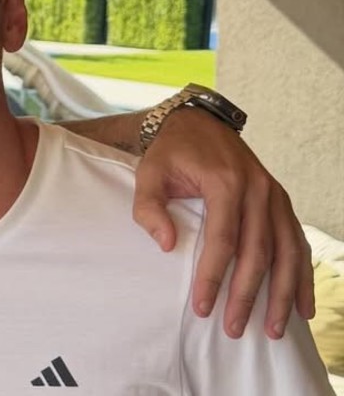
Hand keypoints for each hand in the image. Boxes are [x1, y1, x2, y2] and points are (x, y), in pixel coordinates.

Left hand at [132, 108, 313, 339]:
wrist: (199, 123)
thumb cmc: (170, 153)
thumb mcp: (148, 173)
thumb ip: (149, 208)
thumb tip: (166, 246)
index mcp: (225, 182)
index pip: (223, 239)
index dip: (214, 276)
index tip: (203, 307)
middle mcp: (258, 190)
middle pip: (258, 252)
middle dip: (247, 295)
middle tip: (233, 328)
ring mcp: (274, 196)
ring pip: (287, 252)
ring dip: (282, 294)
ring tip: (273, 329)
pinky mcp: (281, 202)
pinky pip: (298, 243)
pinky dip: (303, 276)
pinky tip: (302, 306)